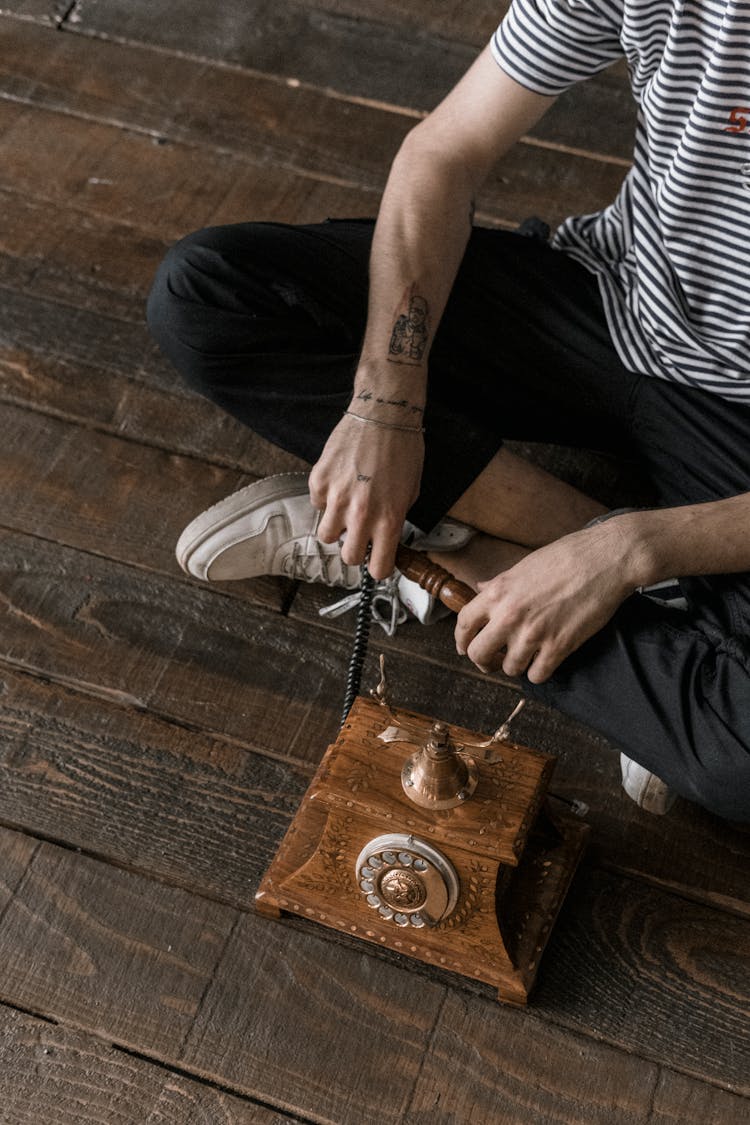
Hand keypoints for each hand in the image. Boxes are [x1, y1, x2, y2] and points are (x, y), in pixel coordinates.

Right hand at [309, 412, 423, 578]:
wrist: (383, 414)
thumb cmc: (403, 449)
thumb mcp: (411, 491)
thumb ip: (394, 518)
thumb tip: (383, 536)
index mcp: (389, 520)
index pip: (378, 568)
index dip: (378, 567)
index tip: (377, 560)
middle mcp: (361, 514)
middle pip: (348, 558)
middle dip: (355, 550)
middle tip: (359, 535)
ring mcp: (337, 498)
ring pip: (326, 535)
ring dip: (336, 527)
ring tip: (346, 509)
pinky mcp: (319, 481)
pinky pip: (317, 504)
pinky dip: (325, 499)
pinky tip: (339, 482)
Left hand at [455, 523, 635, 682]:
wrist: (604, 560)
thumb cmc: (566, 557)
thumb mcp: (523, 566)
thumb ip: (499, 583)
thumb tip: (480, 588)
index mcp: (498, 592)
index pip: (464, 624)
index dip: (462, 640)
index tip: (465, 647)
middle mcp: (510, 615)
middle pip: (479, 654)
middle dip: (484, 661)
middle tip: (493, 660)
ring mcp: (534, 633)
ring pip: (510, 668)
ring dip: (516, 665)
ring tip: (526, 655)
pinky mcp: (559, 646)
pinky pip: (537, 675)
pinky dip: (539, 672)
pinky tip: (544, 660)